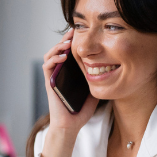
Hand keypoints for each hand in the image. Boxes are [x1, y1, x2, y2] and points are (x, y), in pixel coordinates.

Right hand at [41, 29, 98, 156]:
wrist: (70, 125)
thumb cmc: (80, 111)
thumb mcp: (94, 91)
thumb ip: (97, 80)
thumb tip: (109, 71)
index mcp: (69, 73)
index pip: (69, 52)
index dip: (74, 41)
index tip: (83, 33)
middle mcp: (60, 73)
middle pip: (59, 49)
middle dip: (66, 39)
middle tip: (74, 31)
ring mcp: (53, 77)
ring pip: (51, 54)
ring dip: (59, 46)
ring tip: (68, 42)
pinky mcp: (48, 82)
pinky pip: (47, 66)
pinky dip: (54, 58)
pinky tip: (64, 56)